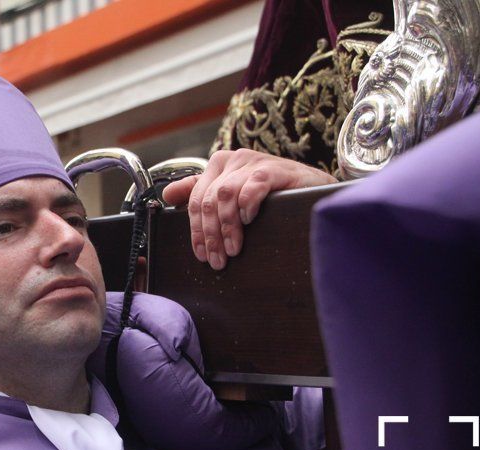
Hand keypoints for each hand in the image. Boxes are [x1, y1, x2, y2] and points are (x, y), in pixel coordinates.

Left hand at [161, 149, 336, 269]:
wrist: (312, 188)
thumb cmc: (270, 195)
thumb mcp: (232, 195)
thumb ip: (200, 192)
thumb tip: (167, 194)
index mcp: (217, 166)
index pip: (196, 200)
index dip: (196, 230)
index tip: (202, 255)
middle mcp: (232, 160)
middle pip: (209, 201)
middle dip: (210, 235)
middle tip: (218, 259)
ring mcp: (253, 161)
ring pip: (226, 195)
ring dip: (227, 226)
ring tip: (234, 249)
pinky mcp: (276, 168)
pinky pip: (253, 184)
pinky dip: (247, 204)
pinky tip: (249, 219)